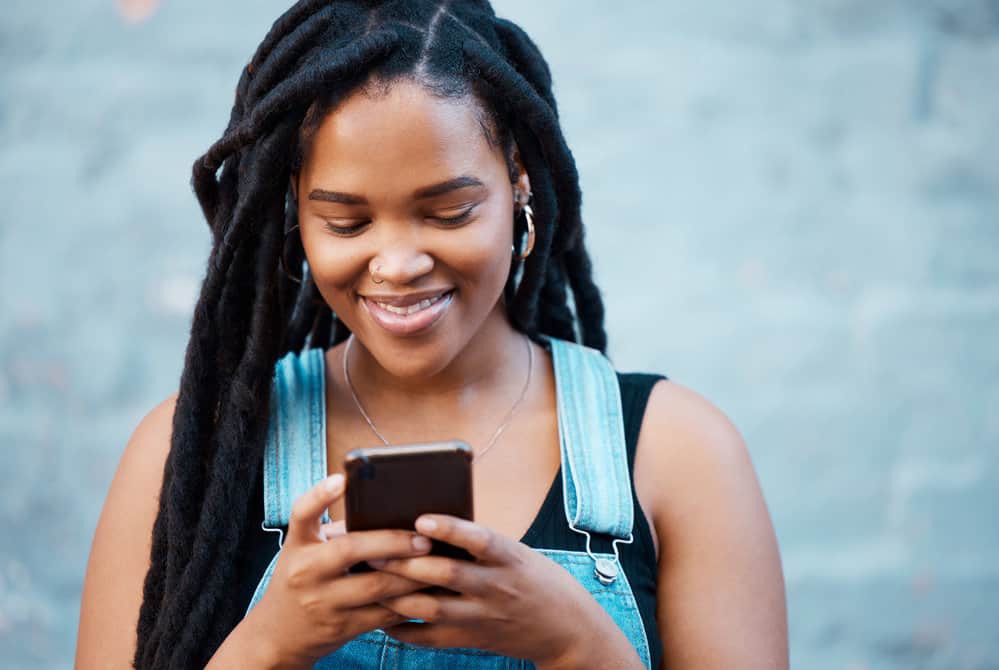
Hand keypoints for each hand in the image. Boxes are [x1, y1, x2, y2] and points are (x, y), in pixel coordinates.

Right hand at [245, 474, 434, 668]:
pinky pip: (382, 614)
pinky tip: (428, 592)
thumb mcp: (306, 552)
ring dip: (412, 574)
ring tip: (438, 561)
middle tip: (424, 538)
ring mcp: (323, 603)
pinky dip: (408, 602)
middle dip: (393, 542)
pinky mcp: (341, 628)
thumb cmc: (302, 580)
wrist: (278, 634)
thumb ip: (337, 533)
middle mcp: (306, 572)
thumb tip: (389, 511)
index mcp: (297, 545)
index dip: (320, 495)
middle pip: (351, 550)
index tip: (342, 479)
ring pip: (376, 587)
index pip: (302, 514)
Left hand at [371, 515, 642, 668]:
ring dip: (398, 594)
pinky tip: (382, 615)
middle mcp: (496, 586)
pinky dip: (404, 628)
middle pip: (446, 574)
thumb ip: (478, 544)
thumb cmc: (534, 579)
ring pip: (433, 607)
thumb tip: (426, 526)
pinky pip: (431, 637)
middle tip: (373, 550)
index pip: (479, 539)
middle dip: (406, 563)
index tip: (421, 520)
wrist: (566, 628)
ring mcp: (483, 616)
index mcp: (509, 557)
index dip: (450, 529)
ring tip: (370, 579)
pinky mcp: (473, 639)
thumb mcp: (516, 553)